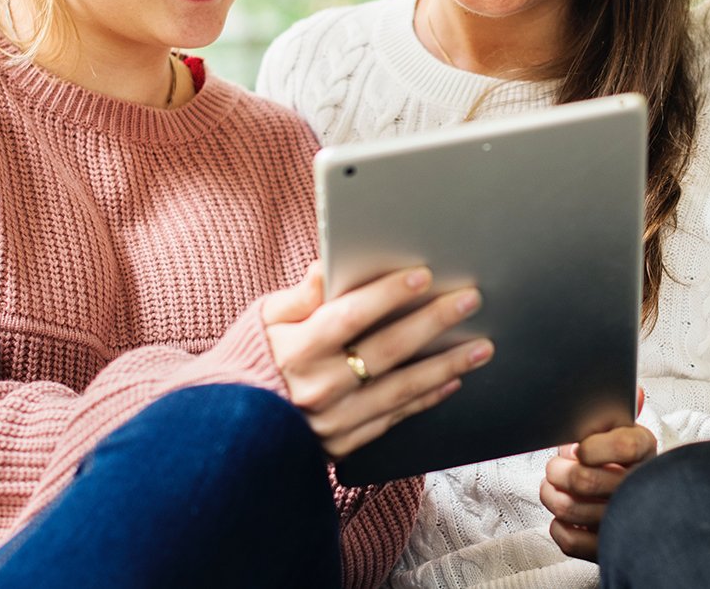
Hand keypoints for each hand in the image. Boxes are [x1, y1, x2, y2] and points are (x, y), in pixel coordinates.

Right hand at [263, 262, 493, 459]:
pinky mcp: (344, 445)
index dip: (387, 295)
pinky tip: (451, 380)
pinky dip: (425, 399)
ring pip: (401, 389)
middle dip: (432, 322)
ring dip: (446, 365)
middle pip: (387, 350)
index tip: (422, 275)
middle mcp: (318, 388)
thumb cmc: (249, 361)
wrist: (228, 427)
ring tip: (481, 345)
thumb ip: (298, 297)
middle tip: (469, 300)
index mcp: (295, 350)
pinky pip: (394, 419)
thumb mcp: (262, 321)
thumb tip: (325, 265)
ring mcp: (334, 422)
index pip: (349, 316)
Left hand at [539, 388, 655, 561]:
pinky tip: (565, 516)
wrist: (642, 511)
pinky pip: (569, 540)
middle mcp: (640, 488)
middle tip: (557, 467)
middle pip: (584, 479)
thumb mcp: (623, 432)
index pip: (624, 446)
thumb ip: (620, 411)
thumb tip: (634, 389)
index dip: (593, 447)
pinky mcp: (608, 549)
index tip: (580, 449)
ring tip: (554, 487)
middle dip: (558, 471)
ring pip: (570, 509)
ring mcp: (626, 522)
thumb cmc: (621, 464)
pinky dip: (558, 527)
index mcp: (645, 452)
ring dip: (551, 496)